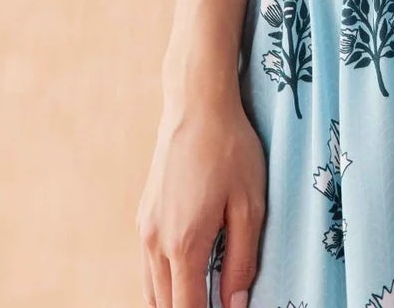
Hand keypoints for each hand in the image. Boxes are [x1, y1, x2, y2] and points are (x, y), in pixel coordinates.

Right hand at [137, 83, 265, 307]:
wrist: (196, 105)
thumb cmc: (230, 149)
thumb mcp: (250, 204)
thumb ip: (242, 260)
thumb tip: (235, 304)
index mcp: (184, 244)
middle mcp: (155, 242)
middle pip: (165, 305)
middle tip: (217, 302)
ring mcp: (144, 229)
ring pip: (152, 290)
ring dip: (175, 299)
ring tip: (204, 295)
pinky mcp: (144, 217)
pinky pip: (149, 266)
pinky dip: (165, 281)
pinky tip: (189, 274)